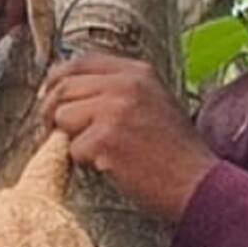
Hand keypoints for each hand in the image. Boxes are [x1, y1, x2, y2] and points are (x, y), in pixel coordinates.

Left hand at [37, 53, 219, 222]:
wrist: (197, 184)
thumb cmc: (176, 153)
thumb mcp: (156, 103)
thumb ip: (121, 91)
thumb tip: (72, 92)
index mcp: (138, 72)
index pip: (83, 62)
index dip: (59, 77)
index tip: (50, 94)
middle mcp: (125, 84)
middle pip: (65, 87)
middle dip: (52, 111)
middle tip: (54, 132)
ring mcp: (114, 110)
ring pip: (63, 116)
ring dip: (71, 138)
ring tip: (95, 153)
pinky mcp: (105, 139)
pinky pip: (72, 148)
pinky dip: (84, 163)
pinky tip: (110, 167)